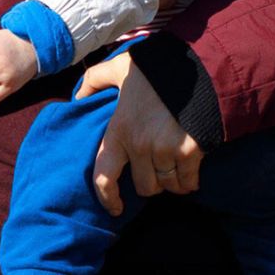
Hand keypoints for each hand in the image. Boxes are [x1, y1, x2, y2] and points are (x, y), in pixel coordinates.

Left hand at [93, 62, 203, 210]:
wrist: (197, 66)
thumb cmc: (157, 68)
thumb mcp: (120, 67)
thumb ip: (95, 79)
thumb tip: (77, 97)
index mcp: (119, 130)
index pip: (104, 176)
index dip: (108, 198)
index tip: (116, 208)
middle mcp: (140, 145)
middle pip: (144, 187)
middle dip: (151, 183)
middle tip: (157, 172)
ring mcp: (165, 149)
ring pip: (166, 186)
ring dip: (170, 183)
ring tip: (174, 170)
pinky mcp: (190, 151)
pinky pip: (187, 181)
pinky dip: (189, 182)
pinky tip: (190, 175)